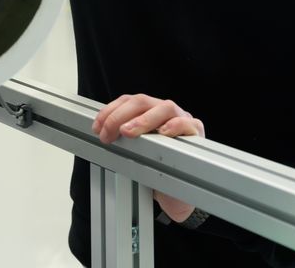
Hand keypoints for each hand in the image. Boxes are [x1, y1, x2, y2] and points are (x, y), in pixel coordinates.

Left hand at [92, 93, 204, 223]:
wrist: (177, 194)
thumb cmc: (156, 169)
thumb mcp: (135, 152)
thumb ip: (123, 139)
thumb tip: (103, 133)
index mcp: (149, 111)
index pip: (128, 101)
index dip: (110, 111)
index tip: (98, 127)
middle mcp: (165, 112)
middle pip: (142, 101)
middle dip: (121, 115)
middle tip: (109, 133)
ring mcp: (183, 120)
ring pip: (165, 108)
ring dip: (143, 119)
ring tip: (128, 132)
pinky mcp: (196, 134)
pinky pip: (188, 123)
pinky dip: (175, 125)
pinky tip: (163, 132)